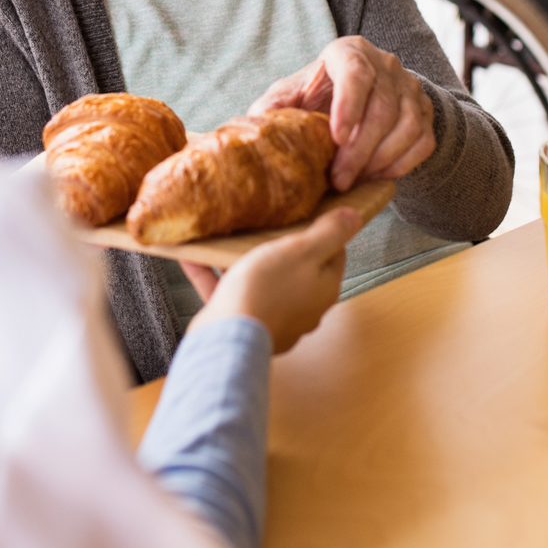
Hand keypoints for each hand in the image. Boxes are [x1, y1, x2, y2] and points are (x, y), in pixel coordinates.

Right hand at [181, 207, 360, 354]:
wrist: (229, 336)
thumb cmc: (268, 291)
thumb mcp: (303, 251)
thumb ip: (330, 233)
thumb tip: (355, 218)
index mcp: (323, 287)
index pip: (333, 252)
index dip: (322, 230)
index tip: (306, 211)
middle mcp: (302, 306)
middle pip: (295, 266)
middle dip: (279, 244)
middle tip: (264, 219)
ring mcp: (272, 316)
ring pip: (259, 279)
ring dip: (241, 257)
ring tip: (224, 233)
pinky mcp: (242, 322)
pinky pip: (227, 291)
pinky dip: (211, 273)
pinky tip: (193, 254)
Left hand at [249, 36, 435, 190]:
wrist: (359, 99)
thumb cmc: (317, 97)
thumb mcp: (291, 95)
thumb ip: (272, 108)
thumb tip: (256, 128)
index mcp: (349, 52)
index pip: (356, 74)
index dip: (349, 106)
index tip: (336, 139)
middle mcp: (385, 64)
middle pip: (382, 107)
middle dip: (360, 150)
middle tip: (339, 179)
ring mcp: (409, 87)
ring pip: (407, 126)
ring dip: (380, 160)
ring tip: (354, 179)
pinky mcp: (425, 111)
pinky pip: (422, 141)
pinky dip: (401, 164)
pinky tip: (377, 175)